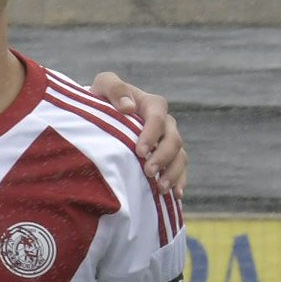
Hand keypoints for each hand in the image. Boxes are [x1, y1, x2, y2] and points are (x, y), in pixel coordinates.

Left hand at [84, 70, 185, 196]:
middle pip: (173, 139)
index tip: (139, 151)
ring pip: (180, 156)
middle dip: (163, 157)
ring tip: (160, 189)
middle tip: (148, 172)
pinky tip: (175, 195)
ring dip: (173, 173)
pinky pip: (180, 168)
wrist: (100, 116)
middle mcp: (164, 123)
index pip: (158, 118)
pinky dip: (180, 181)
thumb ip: (114, 89)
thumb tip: (128, 107)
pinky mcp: (166, 157)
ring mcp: (167, 141)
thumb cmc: (100, 99)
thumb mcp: (103, 86)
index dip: (151, 134)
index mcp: (151, 105)